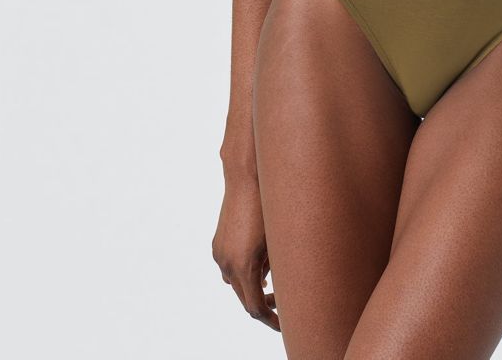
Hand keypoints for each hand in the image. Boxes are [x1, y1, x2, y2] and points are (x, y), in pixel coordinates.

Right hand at [212, 174, 279, 331]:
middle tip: (281, 304)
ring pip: (235, 284)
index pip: (256, 308)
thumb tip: (271, 286)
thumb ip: (275, 270)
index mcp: (244, 267)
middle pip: (244, 299)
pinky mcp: (217, 244)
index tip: (284, 322)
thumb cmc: (269, 208)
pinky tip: (256, 265)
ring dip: (251, 287)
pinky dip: (241, 273)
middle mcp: (227, 265)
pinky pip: (228, 267)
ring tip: (270, 283)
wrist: (248, 179)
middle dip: (262, 304)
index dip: (271, 320)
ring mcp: (220, 254)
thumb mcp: (277, 243)